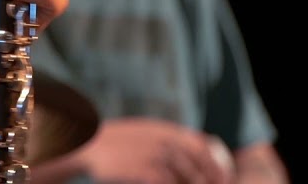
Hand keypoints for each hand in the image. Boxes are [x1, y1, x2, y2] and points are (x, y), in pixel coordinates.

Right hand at [53, 117, 235, 183]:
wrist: (86, 144)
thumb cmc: (113, 143)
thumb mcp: (141, 133)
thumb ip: (164, 138)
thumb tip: (189, 148)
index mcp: (164, 129)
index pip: (202, 144)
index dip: (215, 161)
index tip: (220, 177)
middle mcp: (163, 140)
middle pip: (200, 161)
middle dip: (211, 178)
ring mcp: (155, 155)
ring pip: (189, 176)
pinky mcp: (146, 170)